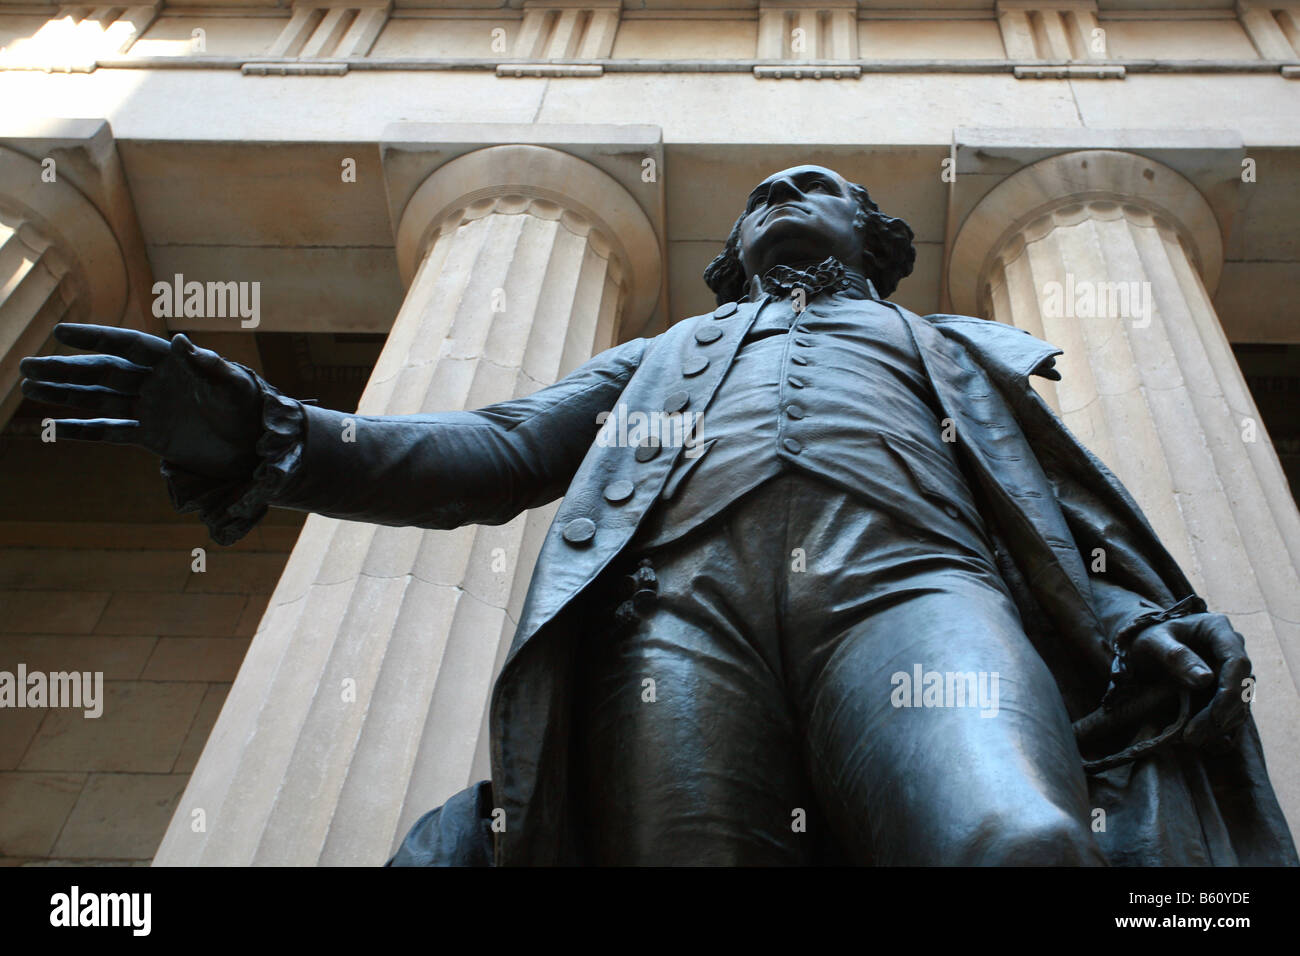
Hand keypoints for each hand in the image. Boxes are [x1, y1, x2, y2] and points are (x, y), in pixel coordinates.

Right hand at [20, 323, 263, 480]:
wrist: (259, 446)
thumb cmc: (253, 409)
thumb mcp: (238, 386)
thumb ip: (211, 366)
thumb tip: (183, 343)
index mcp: (174, 362)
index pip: (128, 344)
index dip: (95, 337)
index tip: (60, 332)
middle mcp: (156, 382)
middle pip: (103, 371)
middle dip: (66, 369)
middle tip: (26, 365)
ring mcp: (151, 409)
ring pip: (99, 399)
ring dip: (65, 394)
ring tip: (28, 387)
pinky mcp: (151, 437)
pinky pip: (111, 431)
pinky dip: (84, 429)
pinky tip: (53, 427)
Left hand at [1127, 612, 1252, 751]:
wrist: (1141, 645)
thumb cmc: (1145, 638)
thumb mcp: (1152, 642)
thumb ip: (1175, 656)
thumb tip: (1206, 679)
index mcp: (1217, 630)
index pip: (1236, 662)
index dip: (1230, 692)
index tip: (1216, 718)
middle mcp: (1230, 649)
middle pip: (1240, 687)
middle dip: (1220, 716)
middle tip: (1192, 738)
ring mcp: (1229, 671)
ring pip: (1238, 704)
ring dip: (1219, 726)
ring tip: (1190, 740)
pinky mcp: (1224, 689)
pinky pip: (1230, 712)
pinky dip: (1219, 728)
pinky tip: (1202, 741)